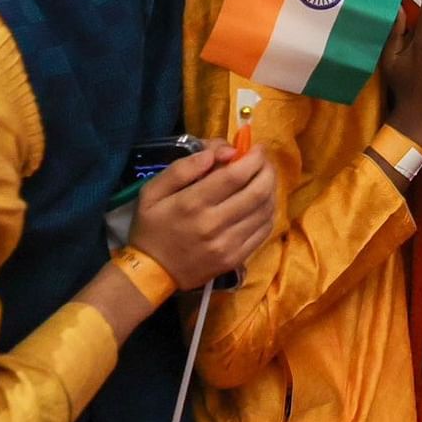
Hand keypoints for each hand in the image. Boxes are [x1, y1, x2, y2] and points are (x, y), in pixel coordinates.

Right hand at [128, 144, 275, 289]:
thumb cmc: (151, 227)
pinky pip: (263, 231)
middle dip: (267, 171)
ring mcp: (227, 244)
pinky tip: (262, 203)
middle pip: (257, 191)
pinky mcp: (235, 258)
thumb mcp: (152, 191)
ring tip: (264, 179)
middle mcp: (214, 224)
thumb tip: (221, 153)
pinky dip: (268, 212)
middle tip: (264, 162)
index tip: (257, 148)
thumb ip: (183, 168)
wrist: (152, 273)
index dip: (253, 158)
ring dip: (270, 189)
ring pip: (264, 210)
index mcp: (192, 203)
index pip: (235, 175)